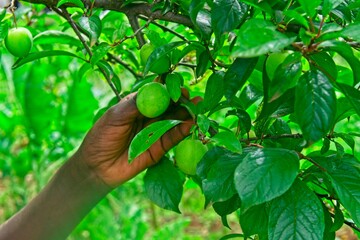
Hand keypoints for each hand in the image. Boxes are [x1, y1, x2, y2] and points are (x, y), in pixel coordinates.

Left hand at [75, 91, 197, 187]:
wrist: (96, 166)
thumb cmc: (101, 137)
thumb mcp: (115, 116)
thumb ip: (135, 104)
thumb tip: (155, 89)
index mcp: (137, 105)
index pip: (156, 93)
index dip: (168, 89)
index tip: (178, 86)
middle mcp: (148, 117)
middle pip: (169, 106)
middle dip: (182, 101)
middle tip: (193, 97)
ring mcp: (154, 132)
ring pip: (174, 121)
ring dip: (186, 115)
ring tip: (198, 108)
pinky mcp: (159, 149)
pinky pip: (172, 138)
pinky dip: (182, 131)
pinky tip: (191, 124)